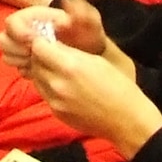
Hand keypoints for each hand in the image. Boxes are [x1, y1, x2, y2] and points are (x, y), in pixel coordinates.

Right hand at [0, 0, 109, 72]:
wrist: (90, 52)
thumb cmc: (88, 35)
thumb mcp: (89, 23)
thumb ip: (81, 12)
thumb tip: (68, 3)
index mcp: (33, 17)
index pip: (12, 22)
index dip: (19, 33)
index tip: (33, 42)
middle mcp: (24, 30)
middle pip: (3, 40)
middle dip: (17, 49)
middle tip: (33, 55)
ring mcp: (22, 46)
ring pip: (6, 54)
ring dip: (19, 60)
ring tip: (37, 63)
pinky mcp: (25, 60)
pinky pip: (15, 67)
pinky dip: (24, 69)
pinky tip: (40, 70)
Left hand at [23, 31, 161, 156]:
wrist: (126, 120)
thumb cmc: (118, 86)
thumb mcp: (96, 60)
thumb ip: (70, 52)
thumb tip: (52, 44)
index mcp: (69, 66)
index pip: (38, 47)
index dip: (43, 42)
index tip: (50, 41)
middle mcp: (56, 83)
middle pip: (34, 63)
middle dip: (41, 56)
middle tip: (52, 55)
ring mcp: (54, 100)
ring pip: (36, 79)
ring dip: (42, 72)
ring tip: (58, 71)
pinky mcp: (56, 113)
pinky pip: (44, 94)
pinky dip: (48, 88)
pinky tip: (63, 87)